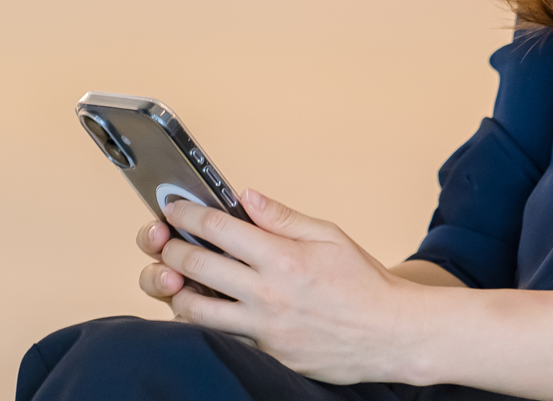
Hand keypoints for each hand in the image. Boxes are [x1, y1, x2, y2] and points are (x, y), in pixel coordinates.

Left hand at [137, 190, 426, 383]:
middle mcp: (267, 293)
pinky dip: (198, 322)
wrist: (390, 334)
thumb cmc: (364, 284)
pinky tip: (196, 308)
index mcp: (283, 257)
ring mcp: (263, 328)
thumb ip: (283, 217)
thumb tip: (246, 197)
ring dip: (173, 290)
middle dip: (168, 247)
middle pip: (195, 265)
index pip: (217, 228)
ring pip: (193, 309)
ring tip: (172, 277)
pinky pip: (217, 338)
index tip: (174, 209)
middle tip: (162, 240)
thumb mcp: (330, 236)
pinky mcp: (265, 354)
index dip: (186, 214)